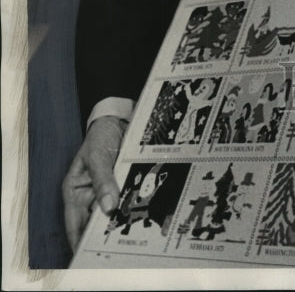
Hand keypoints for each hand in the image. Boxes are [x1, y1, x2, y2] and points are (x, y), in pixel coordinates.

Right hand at [62, 115, 127, 252]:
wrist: (117, 120)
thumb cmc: (99, 136)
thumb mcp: (98, 156)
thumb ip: (103, 181)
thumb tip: (108, 208)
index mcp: (74, 191)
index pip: (74, 224)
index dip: (79, 241)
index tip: (89, 256)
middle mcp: (88, 196)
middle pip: (94, 222)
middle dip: (104, 233)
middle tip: (118, 246)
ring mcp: (104, 192)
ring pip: (110, 213)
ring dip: (120, 221)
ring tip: (132, 234)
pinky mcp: (119, 187)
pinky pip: (123, 201)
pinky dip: (129, 207)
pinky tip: (140, 214)